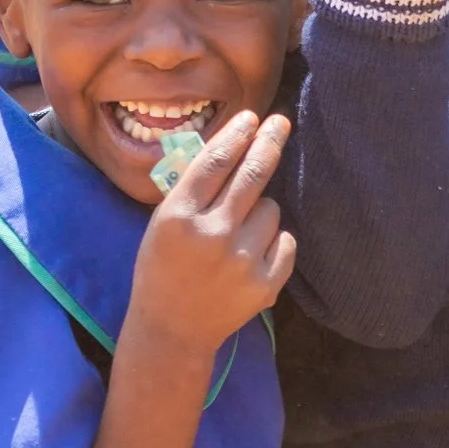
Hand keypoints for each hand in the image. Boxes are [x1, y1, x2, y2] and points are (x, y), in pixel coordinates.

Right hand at [124, 112, 296, 357]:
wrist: (172, 330)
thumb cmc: (163, 268)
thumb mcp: (162, 225)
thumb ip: (193, 189)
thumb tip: (235, 142)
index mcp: (177, 217)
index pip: (216, 161)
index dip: (238, 134)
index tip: (253, 117)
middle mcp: (211, 235)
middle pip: (254, 174)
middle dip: (270, 142)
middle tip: (280, 122)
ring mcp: (242, 260)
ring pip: (272, 209)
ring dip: (260, 213)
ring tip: (234, 237)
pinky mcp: (267, 282)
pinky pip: (286, 240)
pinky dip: (273, 243)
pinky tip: (250, 257)